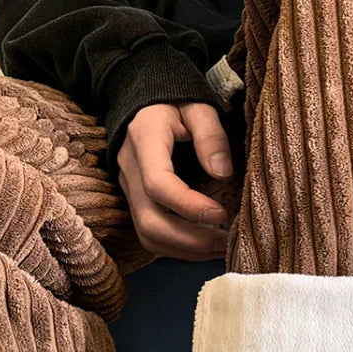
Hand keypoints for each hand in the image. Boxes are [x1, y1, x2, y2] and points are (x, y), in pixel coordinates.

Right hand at [117, 102, 232, 260]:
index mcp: (143, 140)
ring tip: (219, 248)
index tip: (222, 214)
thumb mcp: (198, 106)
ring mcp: (127, 188)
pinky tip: (205, 245)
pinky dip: (177, 247)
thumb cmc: (175, 101)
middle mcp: (128, 169)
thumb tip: (223, 173)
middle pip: (148, 220)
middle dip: (189, 240)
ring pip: (146, 234)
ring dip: (183, 250)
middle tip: (225, 241)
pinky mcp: (134, 200)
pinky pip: (149, 234)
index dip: (189, 206)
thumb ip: (211, 136)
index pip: (158, 184)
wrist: (145, 101)